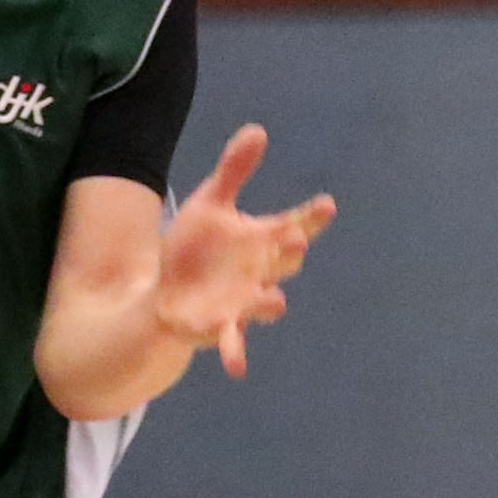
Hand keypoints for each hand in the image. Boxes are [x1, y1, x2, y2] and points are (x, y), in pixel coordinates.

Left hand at [151, 126, 334, 376]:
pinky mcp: (221, 326)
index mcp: (262, 240)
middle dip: (289, 253)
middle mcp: (261, 272)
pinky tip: (236, 368)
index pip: (293, 225)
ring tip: (276, 303)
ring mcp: (243, 301)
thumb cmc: (197, 248)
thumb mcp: (211, 203)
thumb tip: (258, 129)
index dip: (310, 218)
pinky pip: (233, 340)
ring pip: (264, 302)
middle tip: (295, 239)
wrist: (171, 294)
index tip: (326, 205)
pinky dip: (235, 353)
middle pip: (283, 262)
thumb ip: (234, 170)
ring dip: (270, 303)